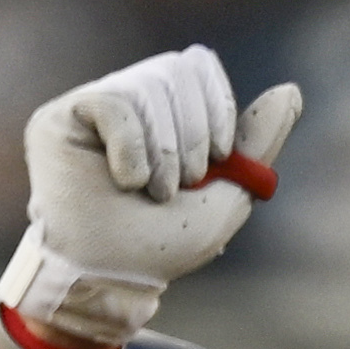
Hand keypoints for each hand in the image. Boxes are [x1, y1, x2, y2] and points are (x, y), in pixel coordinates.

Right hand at [0, 49, 304, 348]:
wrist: (105, 282)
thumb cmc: (157, 248)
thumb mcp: (224, 198)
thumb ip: (258, 146)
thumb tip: (291, 91)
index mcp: (161, 110)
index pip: (196, 65)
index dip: (214, 107)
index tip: (217, 158)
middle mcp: (124, 99)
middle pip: (176, 70)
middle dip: (190, 137)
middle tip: (177, 187)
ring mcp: (89, 106)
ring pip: (147, 86)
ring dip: (162, 152)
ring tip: (148, 192)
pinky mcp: (58, 118)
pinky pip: (113, 103)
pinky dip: (132, 150)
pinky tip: (124, 181)